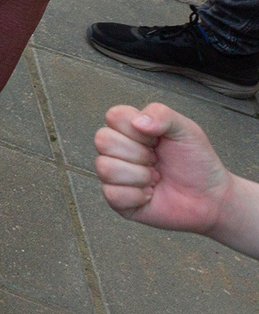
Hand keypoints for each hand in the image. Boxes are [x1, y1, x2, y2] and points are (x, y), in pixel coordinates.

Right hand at [95, 103, 234, 235]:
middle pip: (103, 140)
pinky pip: (112, 194)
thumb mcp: (186, 130)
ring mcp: (116, 175)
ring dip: (139, 176)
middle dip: (138, 154)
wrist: (211, 198)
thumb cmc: (198, 163)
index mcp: (132, 129)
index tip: (157, 140)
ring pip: (104, 168)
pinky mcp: (118, 199)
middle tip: (156, 160)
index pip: (113, 116)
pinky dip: (137, 196)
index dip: (136, 129)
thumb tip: (137, 121)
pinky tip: (150, 194)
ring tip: (155, 178)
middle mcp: (119, 150)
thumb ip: (162, 114)